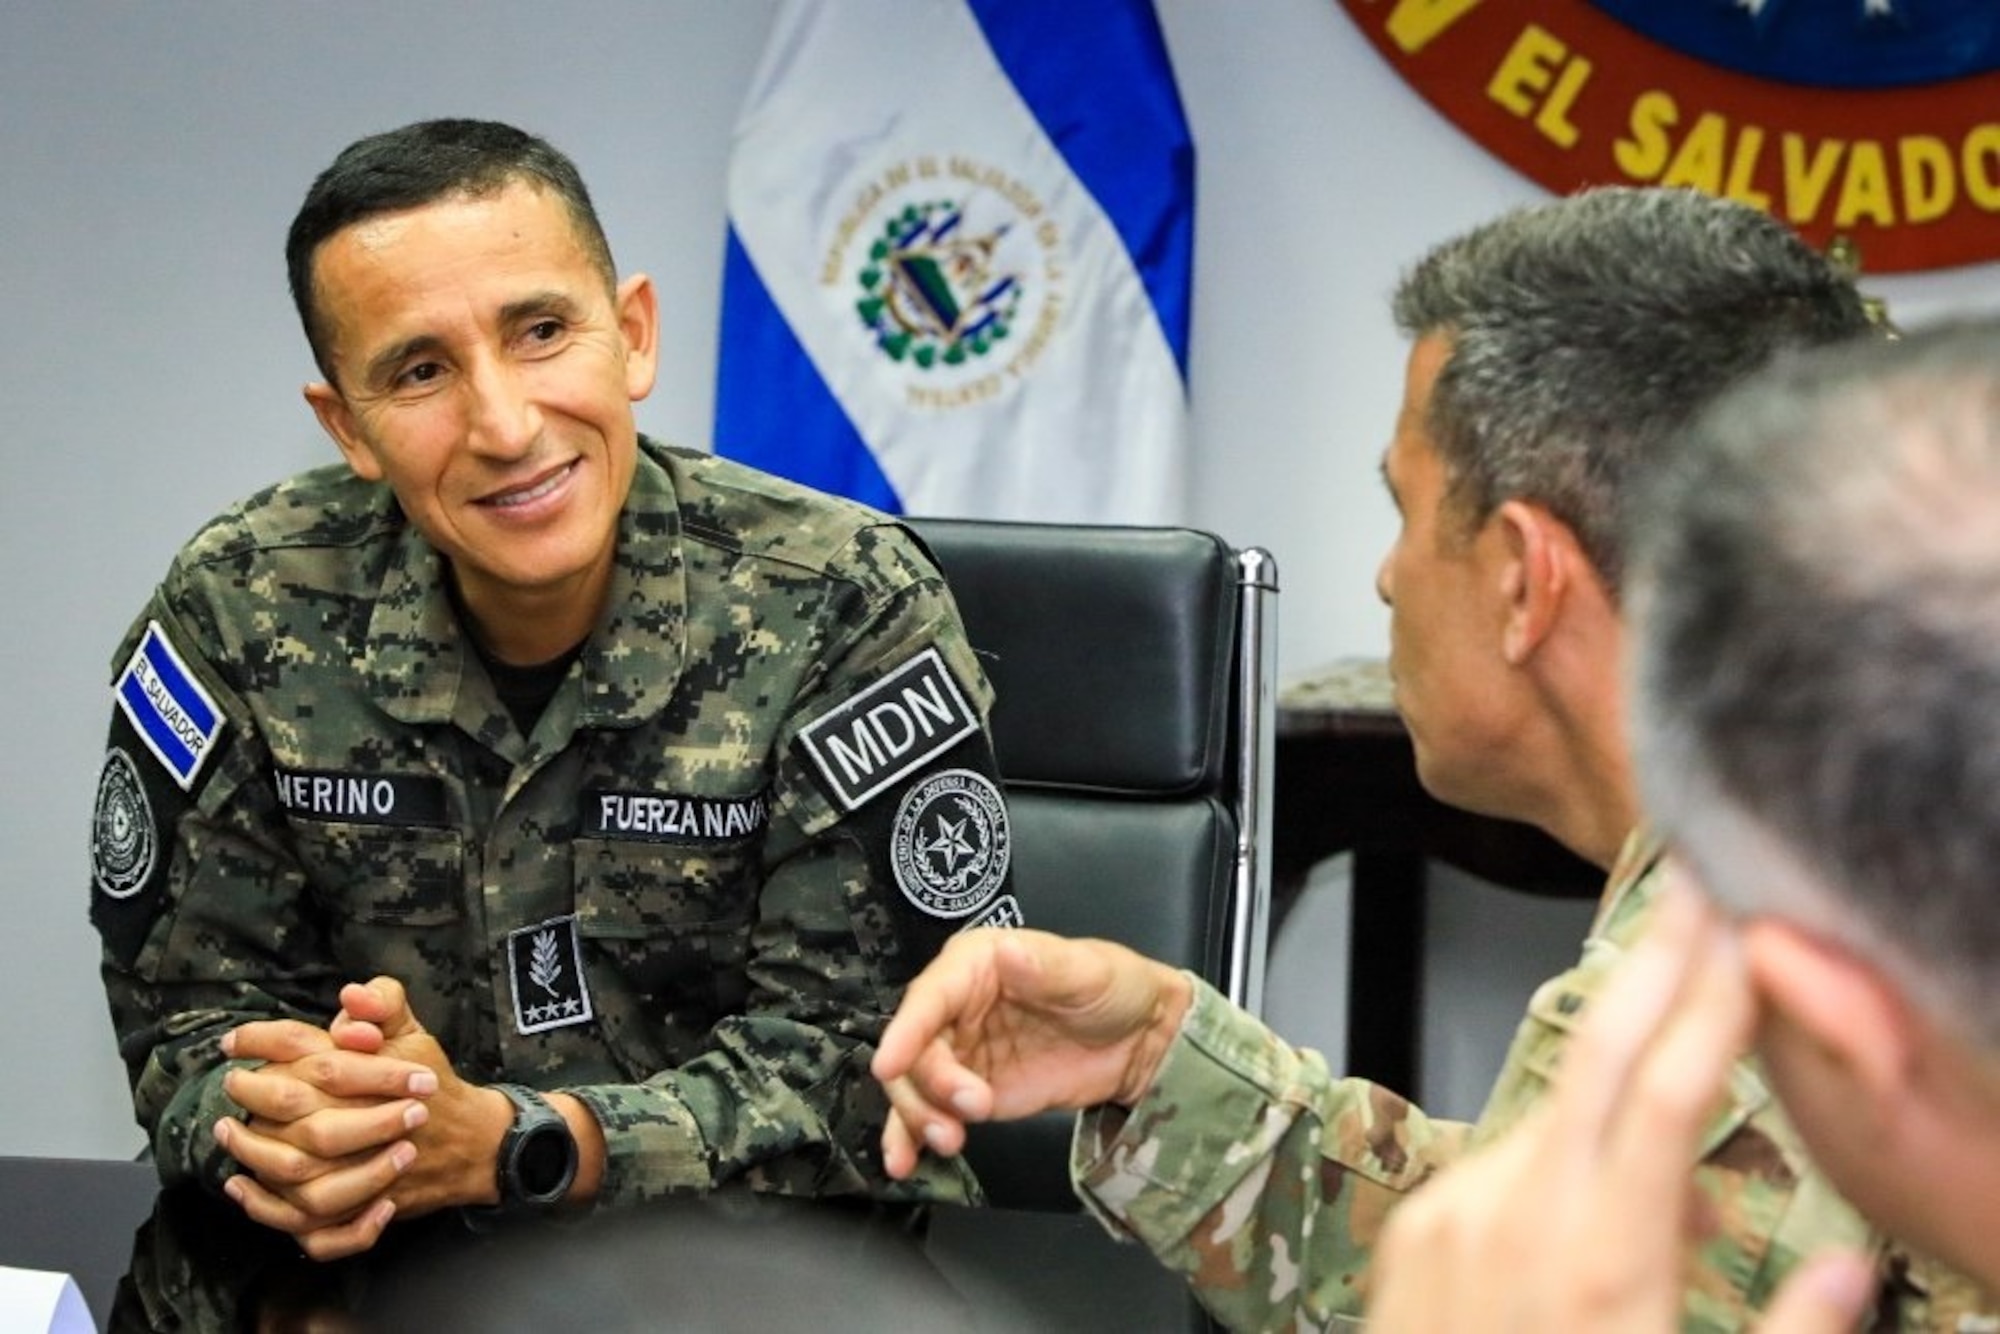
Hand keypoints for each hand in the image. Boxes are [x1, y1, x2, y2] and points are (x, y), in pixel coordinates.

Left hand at [218, 978, 513, 1258]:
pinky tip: (242, 1188)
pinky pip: (304, 1217)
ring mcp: (358, 1172)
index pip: (304, 1048)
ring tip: (226, 1133)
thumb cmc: (433, 1087)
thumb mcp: (415, 1034)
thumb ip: (386, 1004)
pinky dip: (268, 1208)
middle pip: (290, 1105)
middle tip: (231, 1084)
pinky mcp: (358, 1209)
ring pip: (289, 1168)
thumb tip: (351, 995)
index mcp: (370, 1072)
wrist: (471, 1144)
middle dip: (251, 1093)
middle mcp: (360, 1120)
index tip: (232, 1041)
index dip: (261, 1041)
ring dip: (250, 1149)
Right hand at [871, 928, 1190, 1179]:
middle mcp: (956, 1007)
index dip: (906, 1031)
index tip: (888, 1065)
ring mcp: (960, 1054)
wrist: (1142, 1042)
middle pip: (913, 1048)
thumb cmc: (1116, 987)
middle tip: (970, 1111)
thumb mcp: (1087, 971)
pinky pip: (929, 1113)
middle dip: (927, 1085)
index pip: (930, 997)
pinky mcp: (969, 1093)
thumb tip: (1007, 952)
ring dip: (919, 1117)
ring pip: (913, 1085)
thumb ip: (1046, 966)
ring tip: (951, 1141)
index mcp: (976, 964)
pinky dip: (911, 1138)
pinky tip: (906, 1162)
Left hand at [1366, 876, 1878, 1331]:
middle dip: (1654, 965)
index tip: (1739, 929)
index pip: (1664, 1092)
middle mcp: (1515, 1215)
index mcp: (1599, 1261)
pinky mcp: (1415, 1227)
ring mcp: (1453, 1213)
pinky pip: (1504, 1164)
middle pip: (1595, 1056)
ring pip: (1551, 1111)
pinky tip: (1591, 1172)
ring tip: (1669, 1023)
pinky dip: (1558, 1148)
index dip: (1707, 999)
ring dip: (1610, 1067)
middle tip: (1697, 896)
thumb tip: (1853, 1270)